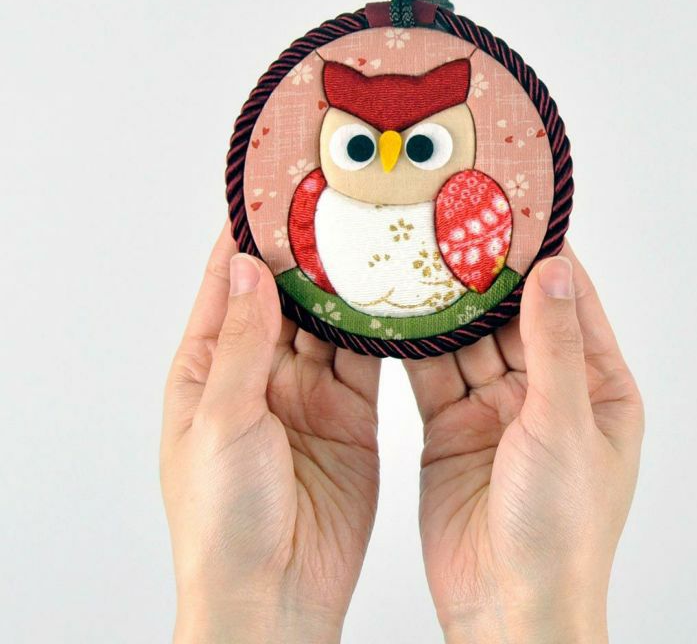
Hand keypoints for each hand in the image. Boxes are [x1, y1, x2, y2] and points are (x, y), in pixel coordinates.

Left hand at [160, 225, 379, 643]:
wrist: (274, 597)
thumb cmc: (223, 520)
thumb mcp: (224, 421)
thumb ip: (242, 344)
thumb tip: (244, 268)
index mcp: (209, 370)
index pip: (225, 285)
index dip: (246, 236)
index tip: (272, 190)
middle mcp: (258, 374)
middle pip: (285, 297)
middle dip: (307, 253)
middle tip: (338, 206)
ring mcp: (306, 394)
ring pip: (330, 324)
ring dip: (348, 288)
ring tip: (374, 240)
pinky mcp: (350, 417)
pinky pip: (366, 361)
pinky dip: (380, 332)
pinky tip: (398, 301)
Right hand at [404, 244, 643, 643]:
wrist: (507, 607)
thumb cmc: (561, 527)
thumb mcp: (563, 426)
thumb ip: (553, 347)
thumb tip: (553, 270)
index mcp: (595, 387)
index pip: (570, 302)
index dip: (544, 256)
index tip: (513, 211)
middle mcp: (546, 392)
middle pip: (512, 317)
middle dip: (482, 277)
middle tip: (449, 226)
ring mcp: (497, 410)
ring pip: (468, 343)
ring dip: (445, 309)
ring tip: (416, 259)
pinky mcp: (453, 429)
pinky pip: (434, 376)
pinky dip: (417, 348)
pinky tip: (395, 316)